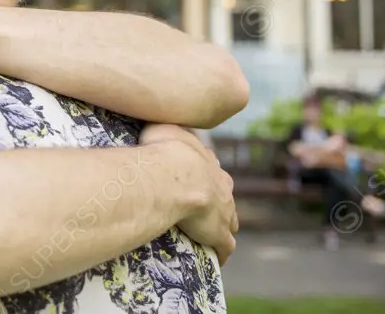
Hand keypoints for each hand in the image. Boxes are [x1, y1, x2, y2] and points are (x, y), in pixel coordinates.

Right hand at [141, 124, 238, 264]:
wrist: (177, 174)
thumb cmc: (165, 149)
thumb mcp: (162, 128)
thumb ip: (162, 128)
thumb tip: (154, 125)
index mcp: (209, 164)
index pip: (211, 170)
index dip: (203, 176)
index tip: (194, 181)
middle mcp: (222, 186)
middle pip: (225, 195)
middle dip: (218, 201)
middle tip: (202, 208)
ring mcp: (224, 211)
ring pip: (230, 220)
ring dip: (222, 226)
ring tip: (208, 234)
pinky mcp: (220, 234)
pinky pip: (225, 247)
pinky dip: (220, 252)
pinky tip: (215, 260)